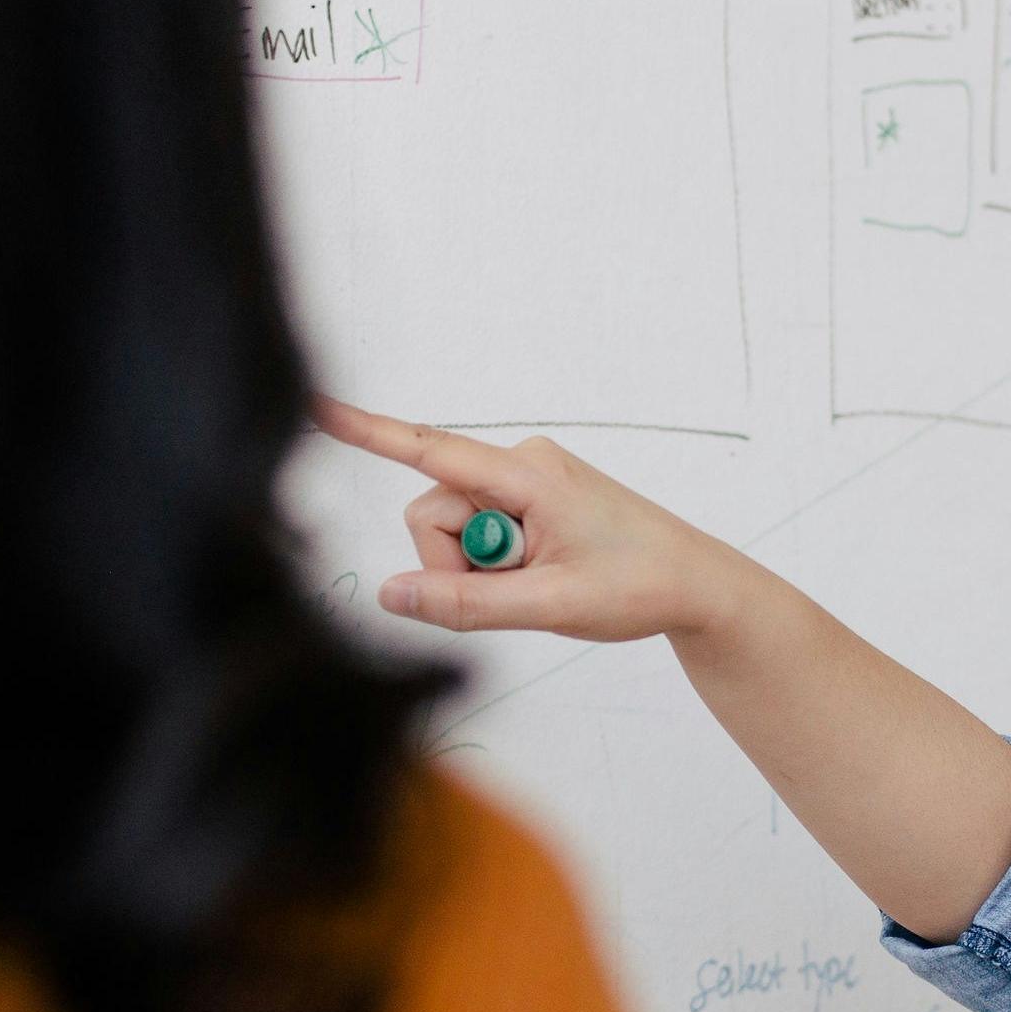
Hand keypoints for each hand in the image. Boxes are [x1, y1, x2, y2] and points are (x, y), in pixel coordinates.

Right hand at [311, 397, 776, 641]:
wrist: (696, 584)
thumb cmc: (638, 586)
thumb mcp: (549, 606)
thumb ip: (464, 604)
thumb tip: (390, 593)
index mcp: (528, 474)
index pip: (430, 448)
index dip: (367, 431)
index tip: (314, 405)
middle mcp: (520, 463)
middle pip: (434, 511)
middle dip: (455, 563)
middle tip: (519, 592)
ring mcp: (525, 479)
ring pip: (454, 527)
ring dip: (480, 568)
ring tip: (541, 583)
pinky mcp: (529, 498)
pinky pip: (480, 531)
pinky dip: (496, 563)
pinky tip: (542, 572)